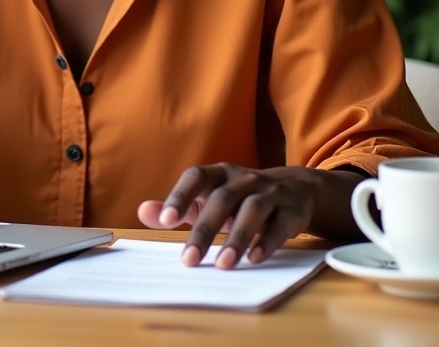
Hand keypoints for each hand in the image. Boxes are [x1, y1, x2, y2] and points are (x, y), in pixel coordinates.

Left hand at [137, 163, 364, 269]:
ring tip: (223, 264)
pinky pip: (280, 225)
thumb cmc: (240, 198)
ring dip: (237, 238)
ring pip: (252, 210)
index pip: (196, 177)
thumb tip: (143, 212)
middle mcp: (243, 179)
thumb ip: (178, 206)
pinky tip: (255, 259)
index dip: (180, 196)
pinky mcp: (291, 210)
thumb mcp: (209, 198)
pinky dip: (268, 242)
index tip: (165, 221)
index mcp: (218, 174)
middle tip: (189, 259)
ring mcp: (269, 192)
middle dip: (205, 230)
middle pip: (222, 199)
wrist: (295, 189)